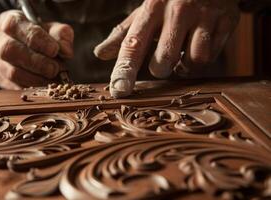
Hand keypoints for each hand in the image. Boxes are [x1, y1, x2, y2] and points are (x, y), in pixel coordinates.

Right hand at [0, 10, 73, 89]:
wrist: (26, 50)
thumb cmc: (40, 38)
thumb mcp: (53, 30)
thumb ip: (61, 35)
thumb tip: (65, 51)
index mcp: (10, 21)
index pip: (15, 26)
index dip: (36, 39)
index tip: (54, 49)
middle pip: (10, 50)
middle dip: (36, 62)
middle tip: (54, 69)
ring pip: (12, 72)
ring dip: (36, 78)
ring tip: (53, 79)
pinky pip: (13, 87)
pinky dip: (32, 88)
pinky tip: (45, 86)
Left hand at [95, 0, 239, 97]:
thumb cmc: (169, 0)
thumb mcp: (145, 11)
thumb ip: (123, 34)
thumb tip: (99, 54)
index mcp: (151, 9)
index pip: (133, 44)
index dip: (125, 70)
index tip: (119, 91)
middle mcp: (177, 11)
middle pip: (163, 61)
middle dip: (161, 68)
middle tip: (163, 59)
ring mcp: (204, 15)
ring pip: (193, 61)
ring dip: (185, 65)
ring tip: (182, 52)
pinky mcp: (227, 20)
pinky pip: (212, 54)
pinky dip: (204, 57)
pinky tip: (199, 45)